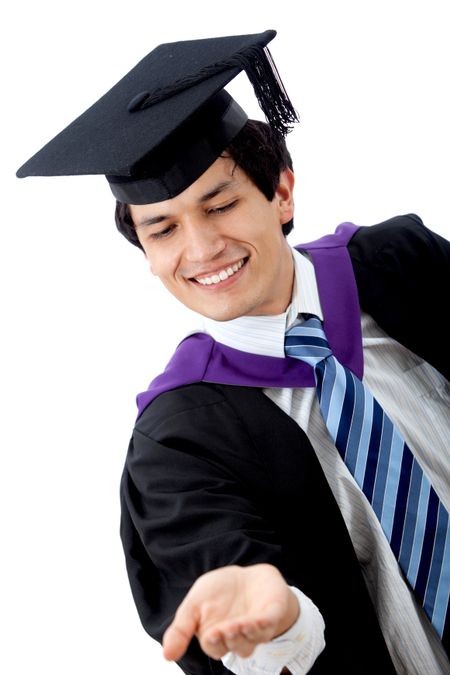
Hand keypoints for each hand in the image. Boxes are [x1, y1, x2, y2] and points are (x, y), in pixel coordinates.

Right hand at [162, 563, 299, 661]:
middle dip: (232, 637)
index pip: (215, 647)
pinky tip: (259, 619)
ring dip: (248, 632)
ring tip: (242, 623)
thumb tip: (166, 655)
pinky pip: (270, 623)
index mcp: (218, 637)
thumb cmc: (217, 593)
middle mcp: (239, 637)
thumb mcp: (193, 605)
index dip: (214, 642)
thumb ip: (180, 629)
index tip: (210, 634)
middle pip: (236, 646)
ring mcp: (257, 627)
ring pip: (254, 638)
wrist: (244, 576)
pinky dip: (265, 623)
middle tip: (226, 628)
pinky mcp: (272, 614)